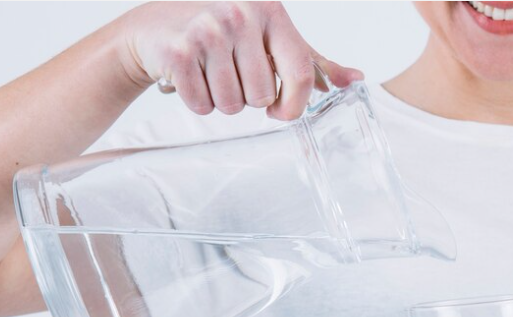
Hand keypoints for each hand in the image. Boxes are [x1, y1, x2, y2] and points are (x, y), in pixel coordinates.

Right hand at [116, 2, 362, 118]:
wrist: (157, 28)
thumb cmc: (225, 37)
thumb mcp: (272, 41)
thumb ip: (313, 62)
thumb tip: (355, 79)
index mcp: (270, 10)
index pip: (301, 73)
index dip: (294, 104)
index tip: (281, 110)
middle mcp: (240, 14)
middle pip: (263, 95)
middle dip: (249, 99)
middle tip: (231, 76)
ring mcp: (207, 30)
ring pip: (234, 105)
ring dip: (223, 101)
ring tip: (211, 76)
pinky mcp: (178, 51)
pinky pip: (203, 104)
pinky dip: (198, 102)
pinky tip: (192, 79)